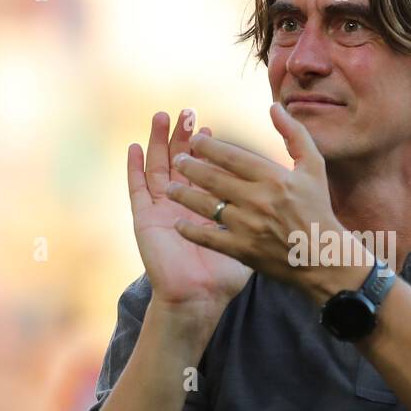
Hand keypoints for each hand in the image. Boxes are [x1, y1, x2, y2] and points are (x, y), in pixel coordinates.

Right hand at [127, 110, 251, 316]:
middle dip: (184, 137)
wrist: (200, 298)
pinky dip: (133, 168)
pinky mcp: (145, 219)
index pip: (207, 170)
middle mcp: (183, 205)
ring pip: (158, 168)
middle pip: (181, 162)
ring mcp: (162, 210)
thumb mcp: (249, 239)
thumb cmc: (225, 276)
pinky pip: (137, 189)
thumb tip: (277, 196)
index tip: (211, 127)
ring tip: (162, 117)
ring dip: (158, 142)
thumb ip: (259, 215)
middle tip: (187, 112)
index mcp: (206, 208)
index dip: (209, 148)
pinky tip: (133, 148)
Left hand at [164, 103, 370, 300]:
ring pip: (206, 206)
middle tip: (177, 161)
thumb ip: (294, 134)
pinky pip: (209, 238)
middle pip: (213, 179)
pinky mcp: (243, 250)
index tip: (194, 140)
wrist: (324, 258)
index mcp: (274, 178)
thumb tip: (274, 107)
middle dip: (190, 167)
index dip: (208, 147)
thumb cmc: (318, 209)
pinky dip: (191, 230)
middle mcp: (259, 200)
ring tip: (170, 188)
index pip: (232, 156)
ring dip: (183, 195)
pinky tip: (179, 223)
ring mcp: (249, 227)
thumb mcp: (314, 167)